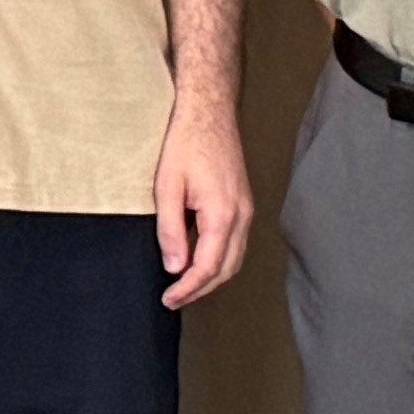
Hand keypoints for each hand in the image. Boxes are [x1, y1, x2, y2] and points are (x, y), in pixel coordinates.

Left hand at [150, 95, 255, 309]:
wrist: (209, 113)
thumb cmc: (185, 144)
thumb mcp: (167, 187)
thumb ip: (171, 230)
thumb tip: (174, 267)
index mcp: (223, 215)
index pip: (208, 267)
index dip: (188, 288)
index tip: (169, 299)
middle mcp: (242, 217)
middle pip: (227, 269)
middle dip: (201, 289)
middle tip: (174, 298)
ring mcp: (246, 210)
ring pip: (235, 258)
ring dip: (211, 276)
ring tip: (183, 285)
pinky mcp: (243, 204)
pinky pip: (235, 242)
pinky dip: (219, 258)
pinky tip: (198, 258)